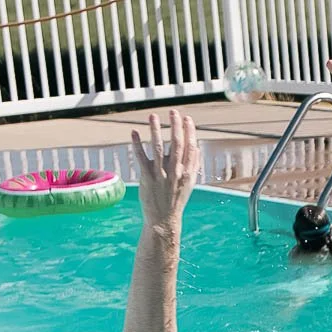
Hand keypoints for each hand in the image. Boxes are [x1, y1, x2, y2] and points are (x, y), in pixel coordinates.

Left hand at [129, 110, 199, 226]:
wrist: (164, 219)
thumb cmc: (176, 200)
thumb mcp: (189, 184)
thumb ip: (193, 166)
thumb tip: (196, 147)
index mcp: (187, 172)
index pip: (190, 147)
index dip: (189, 131)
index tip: (187, 118)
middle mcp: (175, 172)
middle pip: (176, 144)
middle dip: (175, 126)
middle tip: (173, 111)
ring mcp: (160, 175)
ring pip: (158, 148)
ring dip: (156, 130)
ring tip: (153, 116)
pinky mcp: (147, 178)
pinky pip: (141, 158)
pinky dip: (137, 144)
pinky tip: (134, 132)